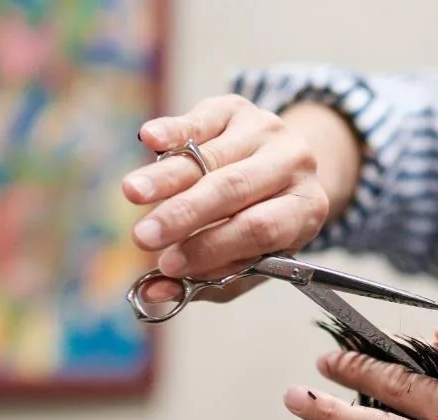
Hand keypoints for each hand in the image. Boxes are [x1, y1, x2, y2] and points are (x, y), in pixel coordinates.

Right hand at [122, 96, 351, 302]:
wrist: (282, 169)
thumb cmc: (259, 226)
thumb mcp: (248, 261)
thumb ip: (205, 280)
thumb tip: (153, 293)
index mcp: (305, 210)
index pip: (258, 228)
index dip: (212, 247)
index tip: (168, 264)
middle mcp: (293, 165)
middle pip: (233, 189)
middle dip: (183, 214)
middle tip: (143, 235)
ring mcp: (266, 131)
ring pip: (209, 157)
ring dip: (167, 177)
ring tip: (132, 193)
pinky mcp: (237, 108)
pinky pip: (201, 120)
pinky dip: (173, 130)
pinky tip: (149, 139)